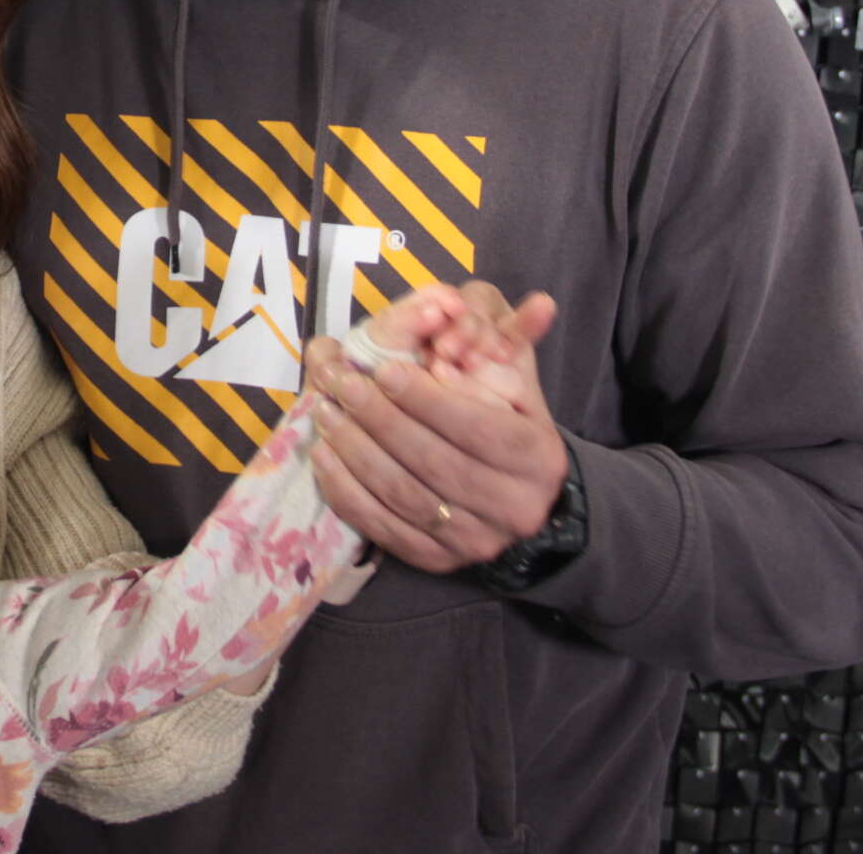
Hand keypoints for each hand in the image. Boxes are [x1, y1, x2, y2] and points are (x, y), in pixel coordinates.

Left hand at [306, 283, 563, 575]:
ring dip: (355, 451)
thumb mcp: (518, 383)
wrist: (524, 502)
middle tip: (338, 383)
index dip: (425, 400)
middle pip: (434, 462)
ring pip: (405, 496)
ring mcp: (473, 541)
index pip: (476, 429)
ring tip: (324, 411)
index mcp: (535, 457)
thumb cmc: (510, 425)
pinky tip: (323, 455)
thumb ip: (511, 340)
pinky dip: (348, 492)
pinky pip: (384, 528)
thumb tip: (538, 301)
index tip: (383, 370)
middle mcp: (511, 507)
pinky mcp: (437, 561)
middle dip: (379, 420)